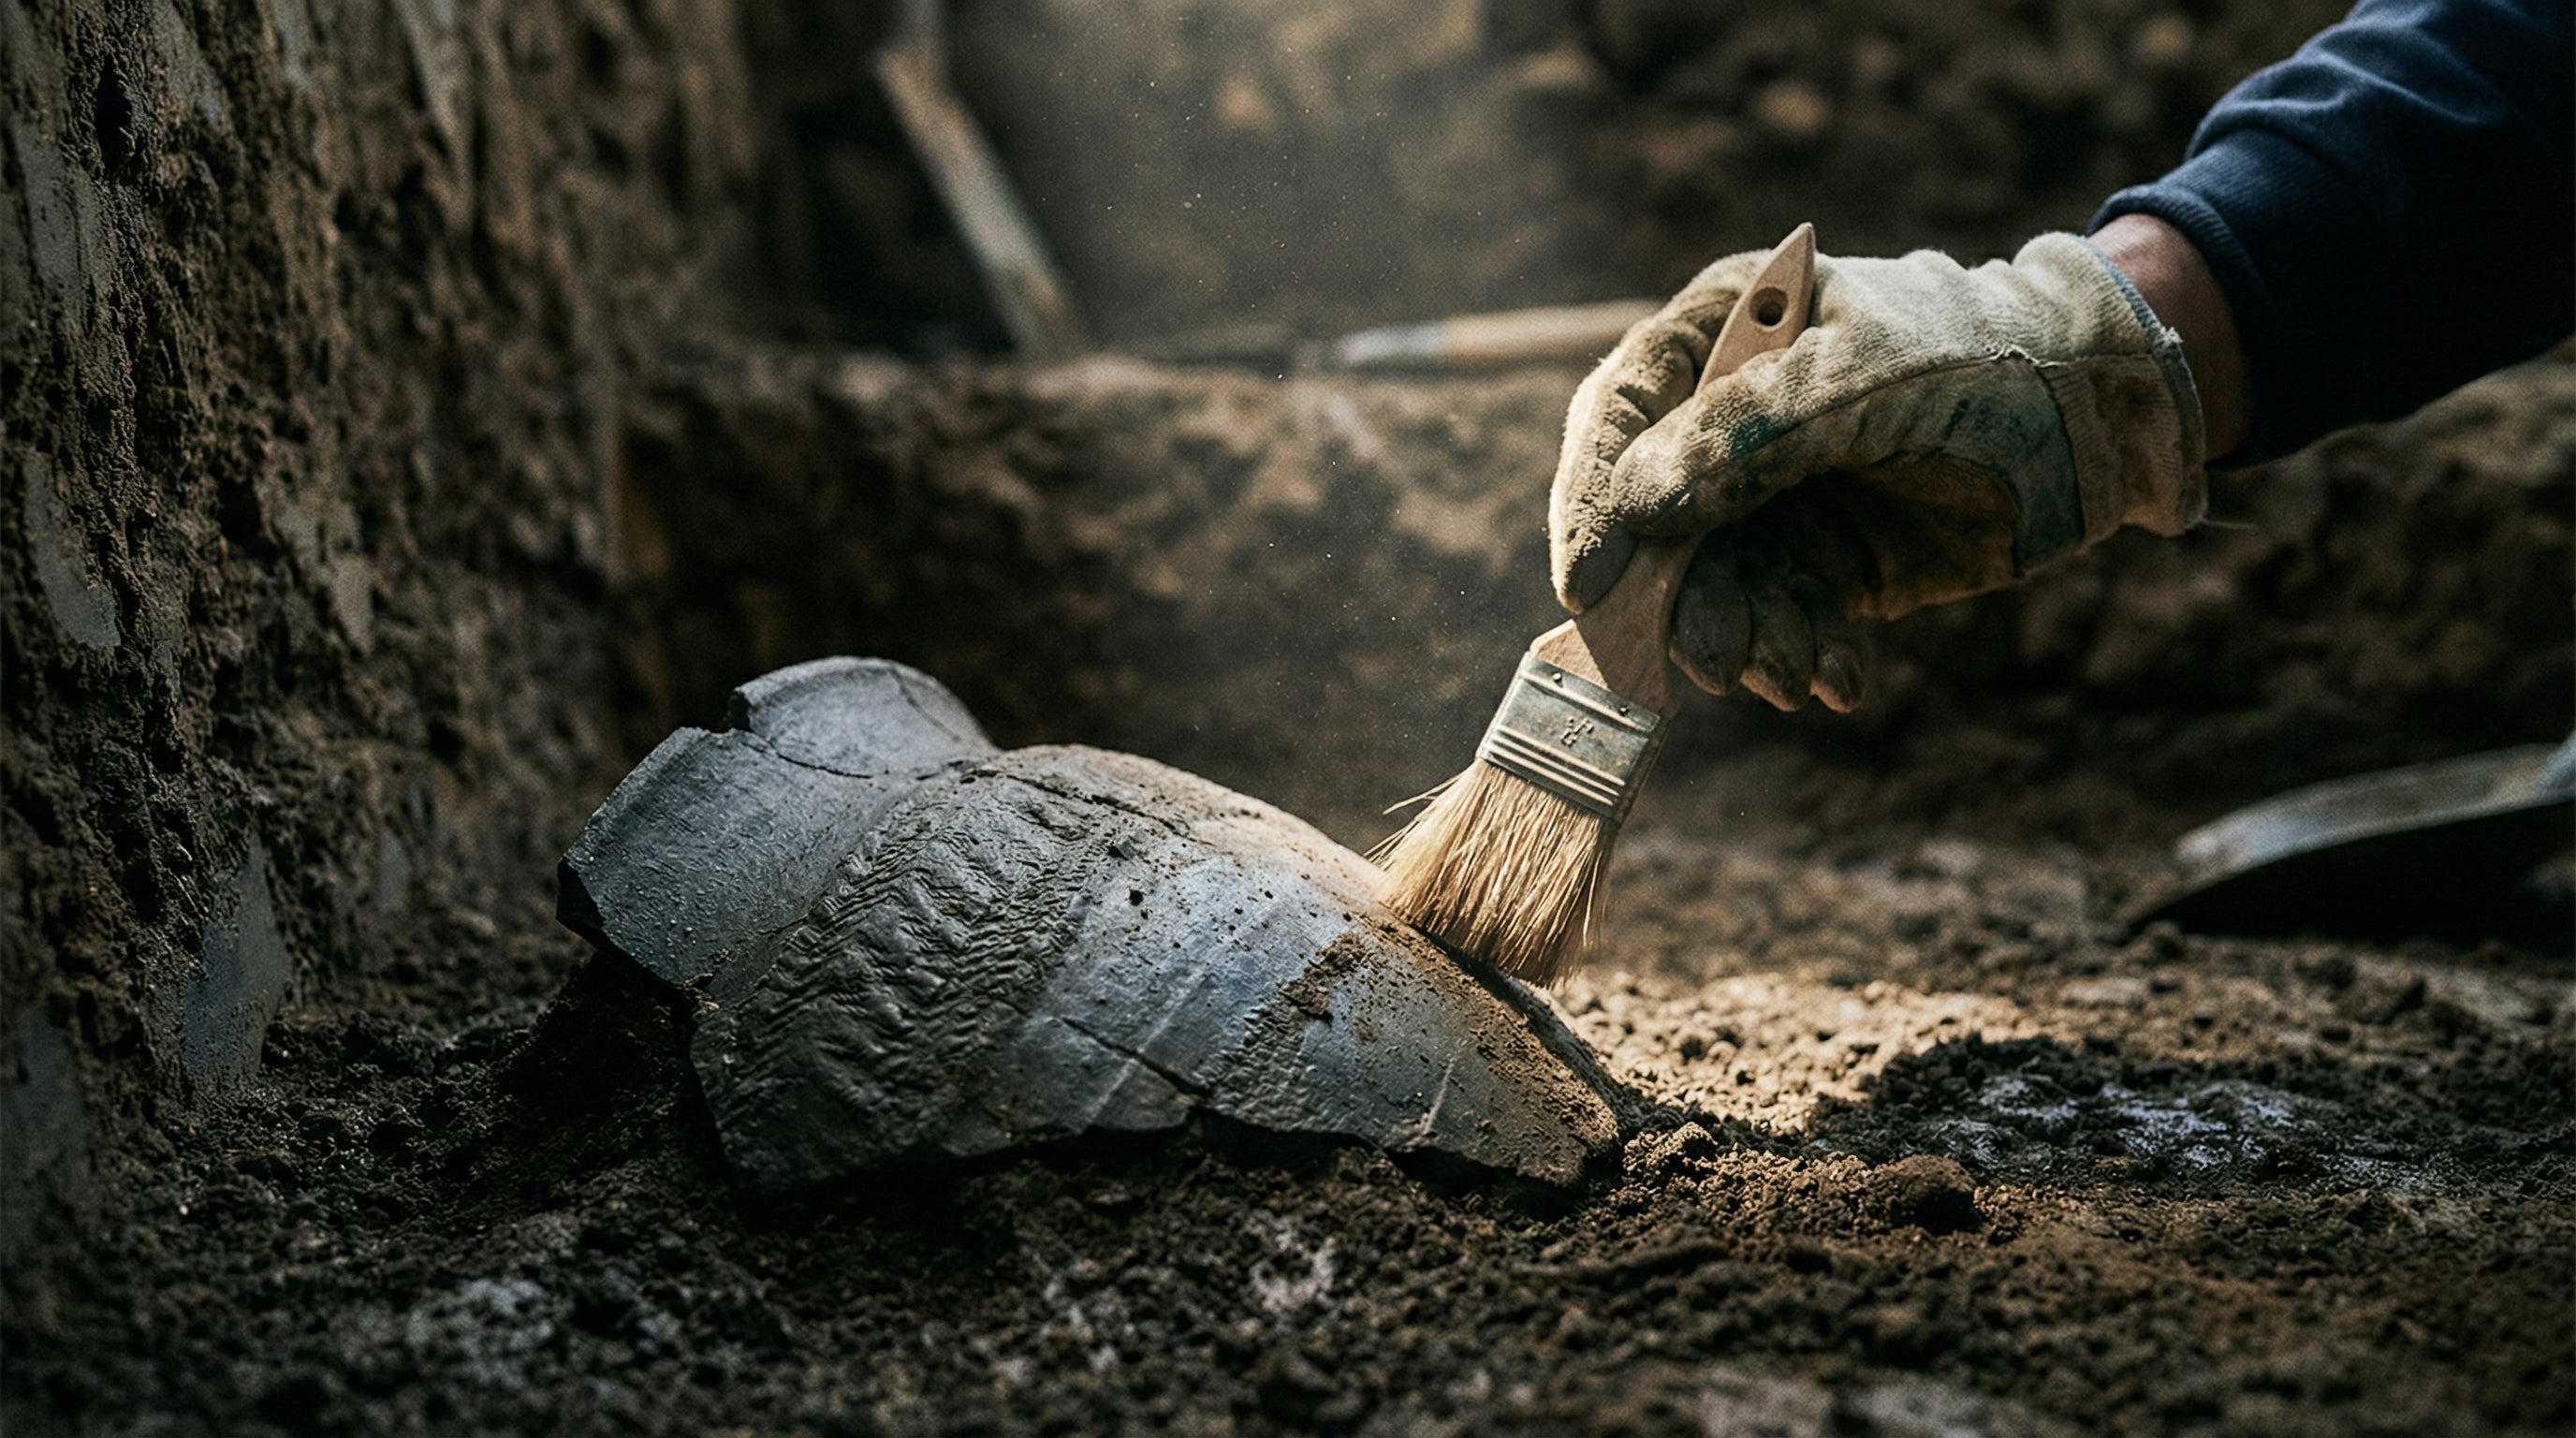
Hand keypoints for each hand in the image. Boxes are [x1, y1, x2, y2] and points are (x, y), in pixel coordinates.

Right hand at [1550, 233, 2208, 709]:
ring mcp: (1769, 494)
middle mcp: (1726, 418)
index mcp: (1721, 333)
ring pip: (1712, 585)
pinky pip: (1778, 619)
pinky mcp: (1819, 561)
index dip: (1591, 501)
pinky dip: (1801, 654)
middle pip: (1651, 520)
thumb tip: (1630, 506)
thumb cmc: (1990, 360)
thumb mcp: (1868, 383)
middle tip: (1718, 663)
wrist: (2113, 419)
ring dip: (1747, 639)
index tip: (1590, 586)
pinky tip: (1840, 679)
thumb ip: (1749, 435)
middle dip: (1683, 599)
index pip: (1619, 415)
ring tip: (1799, 673)